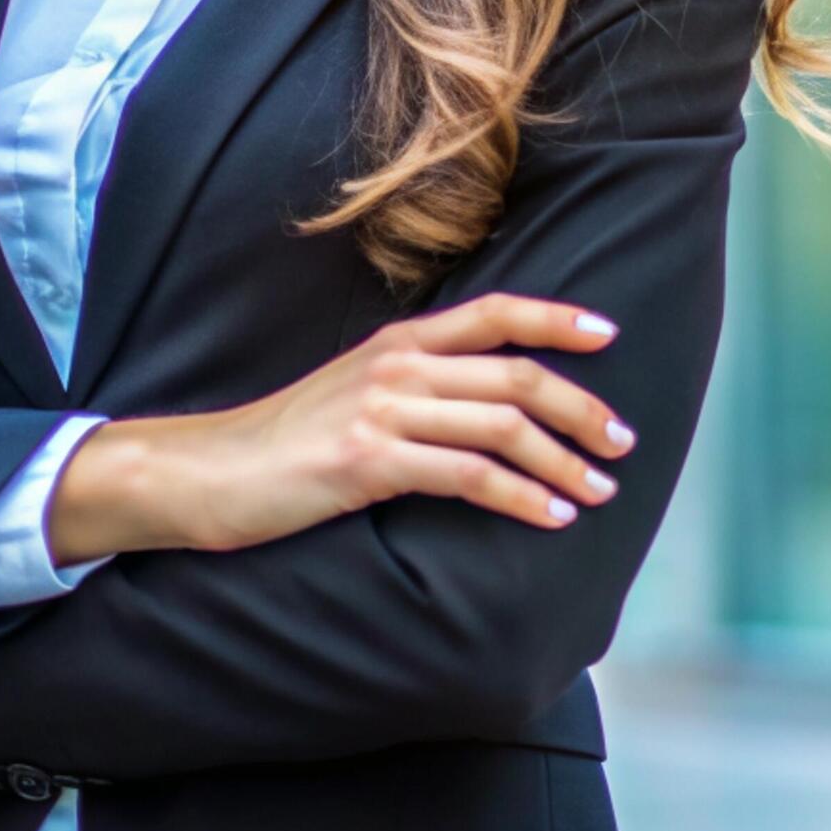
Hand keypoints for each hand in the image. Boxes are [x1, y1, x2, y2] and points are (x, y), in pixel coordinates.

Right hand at [49, 293, 636, 561]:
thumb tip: (485, 407)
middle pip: (515, 376)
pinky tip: (550, 517)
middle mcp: (397, 365)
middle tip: (622, 442)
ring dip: (564, 461)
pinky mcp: (369, 461)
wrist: (208, 473)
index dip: (556, 319)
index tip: (608, 335)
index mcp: (398, 341)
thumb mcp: (354, 393)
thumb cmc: (286, 444)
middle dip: (580, 408)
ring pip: (501, 427)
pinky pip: (467, 475)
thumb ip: (416, 386)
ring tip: (599, 491)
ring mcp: (383, 410)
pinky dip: (520, 497)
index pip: (495, 313)